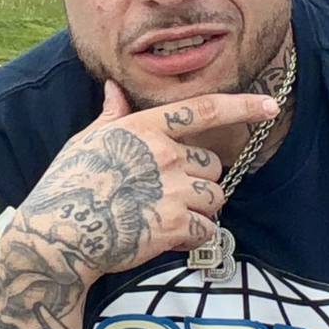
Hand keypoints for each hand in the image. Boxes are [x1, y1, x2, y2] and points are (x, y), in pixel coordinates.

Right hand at [14, 82, 279, 281]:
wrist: (58, 235)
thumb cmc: (68, 186)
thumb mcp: (85, 142)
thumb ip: (111, 117)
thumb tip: (113, 90)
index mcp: (146, 129)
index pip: (204, 110)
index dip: (242, 107)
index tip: (270, 106)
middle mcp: (165, 155)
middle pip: (213, 165)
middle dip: (201, 181)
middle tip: (171, 195)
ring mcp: (172, 190)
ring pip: (215, 198)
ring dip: (201, 210)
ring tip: (169, 217)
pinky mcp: (173, 225)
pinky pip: (207, 229)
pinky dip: (194, 237)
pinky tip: (169, 238)